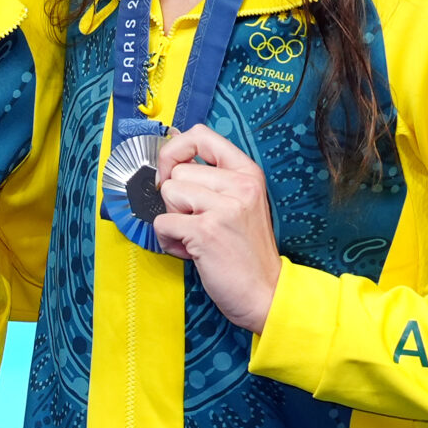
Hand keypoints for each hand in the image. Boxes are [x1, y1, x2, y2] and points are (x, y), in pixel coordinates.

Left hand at [149, 124, 281, 332]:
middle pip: (176, 172)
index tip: (171, 171)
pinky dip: (168, 240)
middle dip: (176, 200)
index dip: (174, 149)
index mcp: (247, 173)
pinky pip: (162, 223)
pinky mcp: (206, 230)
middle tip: (199, 222)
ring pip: (167, 193)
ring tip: (197, 236)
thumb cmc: (245, 250)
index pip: (201, 135)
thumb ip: (212, 179)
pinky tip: (191, 251)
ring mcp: (224, 207)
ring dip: (173, 219)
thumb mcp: (240, 203)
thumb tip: (170, 153)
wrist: (266, 292)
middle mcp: (239, 185)